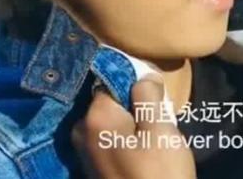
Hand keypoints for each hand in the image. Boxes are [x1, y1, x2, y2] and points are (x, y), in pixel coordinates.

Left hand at [73, 75, 195, 178]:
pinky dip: (126, 139)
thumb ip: (148, 94)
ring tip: (155, 134)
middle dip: (134, 103)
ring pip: (112, 122)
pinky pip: (110, 140)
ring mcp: (85, 153)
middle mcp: (82, 131)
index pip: (111, 78)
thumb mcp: (160, 129)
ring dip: (132, 123)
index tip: (157, 88)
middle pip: (110, 101)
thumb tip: (142, 75)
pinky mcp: (94, 169)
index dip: (135, 78)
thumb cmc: (159, 173)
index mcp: (95, 116)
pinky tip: (144, 150)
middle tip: (160, 114)